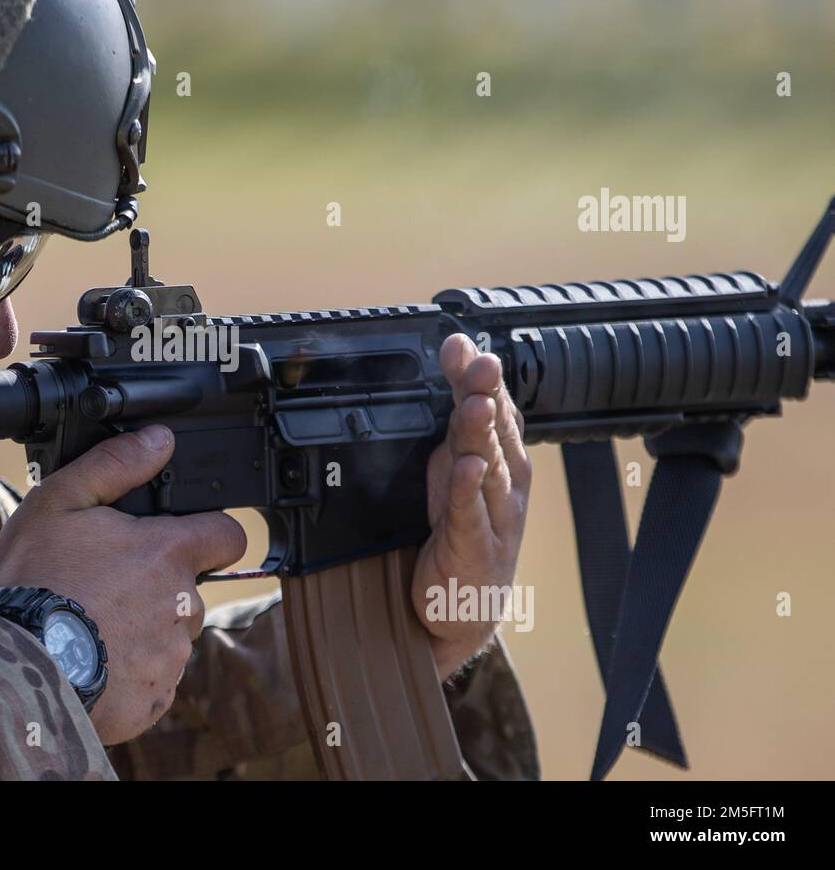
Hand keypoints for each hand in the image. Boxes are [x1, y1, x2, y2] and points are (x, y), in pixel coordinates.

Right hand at [0, 425, 246, 744]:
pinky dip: (128, 671)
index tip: (177, 537)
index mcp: (168, 554)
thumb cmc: (33, 580)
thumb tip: (159, 439)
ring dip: (140, 629)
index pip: (228, 535)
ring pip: (169, 634)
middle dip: (157, 585)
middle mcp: (183, 605)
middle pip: (188, 588)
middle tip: (102, 584)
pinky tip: (88, 660)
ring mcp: (171, 657)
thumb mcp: (59, 501)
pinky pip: (151, 679)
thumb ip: (116, 464)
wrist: (13, 668)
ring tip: (88, 625)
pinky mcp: (154, 699)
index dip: (208, 532)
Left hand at [413, 334, 531, 677]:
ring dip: (481, 436)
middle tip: (479, 362)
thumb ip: (451, 423)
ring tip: (474, 406)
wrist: (457, 611)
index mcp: (497, 458)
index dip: (475, 373)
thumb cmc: (455, 532)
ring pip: (489, 467)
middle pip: (494, 430)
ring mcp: (493, 516)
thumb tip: (451, 364)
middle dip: (486, 393)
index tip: (458, 342)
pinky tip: (468, 469)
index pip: (491, 405)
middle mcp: (503, 482)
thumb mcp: (450, 470)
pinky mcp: (476, 549)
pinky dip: (469, 492)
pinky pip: (471, 515)